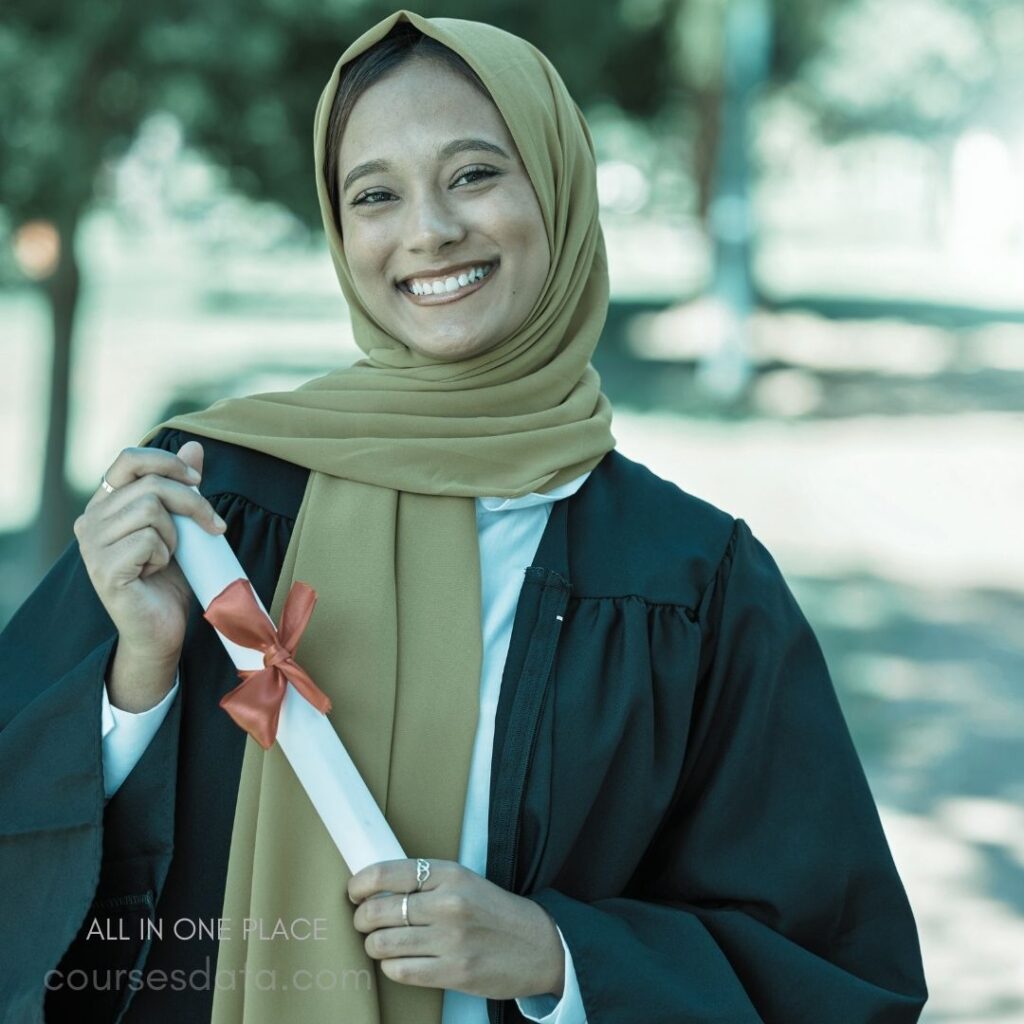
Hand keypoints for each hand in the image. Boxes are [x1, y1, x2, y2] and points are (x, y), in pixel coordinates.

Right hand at [74, 441, 225, 667]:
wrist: (163, 629)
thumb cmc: (171, 578)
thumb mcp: (183, 526)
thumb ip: (184, 487)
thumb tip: (195, 445)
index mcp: (105, 504)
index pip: (130, 459)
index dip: (168, 462)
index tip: (198, 481)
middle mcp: (90, 520)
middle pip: (151, 485)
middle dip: (192, 503)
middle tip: (213, 527)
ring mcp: (91, 545)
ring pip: (150, 510)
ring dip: (175, 535)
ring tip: (170, 557)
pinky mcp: (102, 568)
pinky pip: (148, 541)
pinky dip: (165, 555)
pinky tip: (155, 573)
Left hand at [348, 859, 564, 1001]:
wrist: (538, 945)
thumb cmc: (495, 911)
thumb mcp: (464, 881)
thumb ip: (426, 882)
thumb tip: (376, 887)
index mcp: (450, 874)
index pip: (387, 873)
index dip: (360, 884)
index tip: (353, 891)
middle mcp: (448, 904)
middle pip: (378, 911)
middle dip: (362, 918)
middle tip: (365, 921)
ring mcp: (450, 940)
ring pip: (382, 943)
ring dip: (374, 944)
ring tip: (381, 942)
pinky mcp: (453, 973)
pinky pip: (399, 971)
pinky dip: (390, 966)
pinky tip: (399, 960)